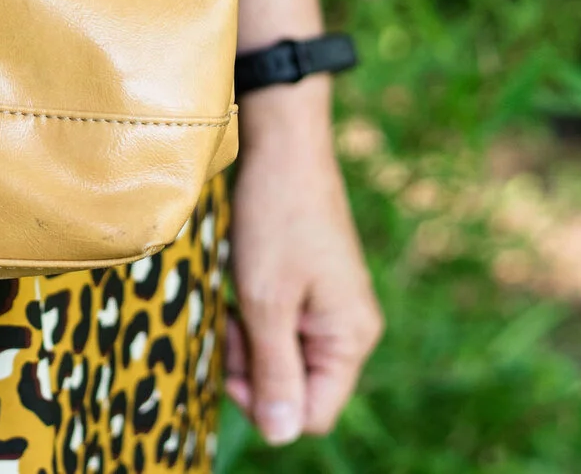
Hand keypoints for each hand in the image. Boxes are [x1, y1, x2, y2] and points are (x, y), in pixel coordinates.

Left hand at [226, 0, 383, 443]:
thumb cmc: (276, 219)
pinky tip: (237, 287)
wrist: (281, 144)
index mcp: (351, 337)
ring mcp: (329, 306)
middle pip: (296, 387)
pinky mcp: (309, 285)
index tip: (234, 362)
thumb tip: (282, 435)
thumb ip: (274, 372)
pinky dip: (252, 315)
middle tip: (229, 323)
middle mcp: (348, 327)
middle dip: (254, 367)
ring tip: (231, 298)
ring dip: (249, 340)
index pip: (314, 413)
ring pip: (282, 356)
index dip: (267, 402)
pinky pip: (279, 325)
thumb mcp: (266, 301)